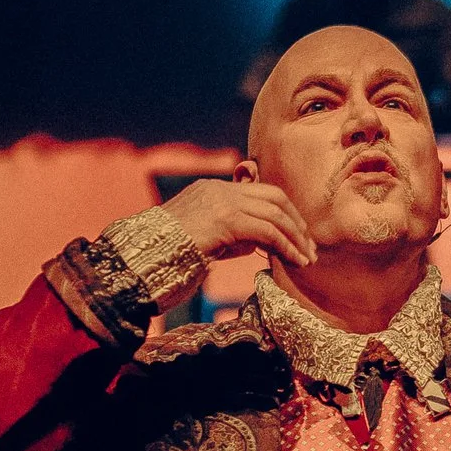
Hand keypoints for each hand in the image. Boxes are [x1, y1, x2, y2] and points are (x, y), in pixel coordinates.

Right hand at [160, 178, 315, 267]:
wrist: (141, 256)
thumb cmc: (167, 254)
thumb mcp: (205, 238)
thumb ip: (231, 235)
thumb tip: (260, 242)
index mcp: (213, 189)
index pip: (261, 192)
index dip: (284, 213)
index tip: (297, 236)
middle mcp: (220, 190)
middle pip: (274, 197)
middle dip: (296, 222)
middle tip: (309, 247)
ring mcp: (223, 202)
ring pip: (275, 214)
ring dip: (296, 238)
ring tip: (306, 259)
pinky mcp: (226, 220)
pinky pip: (267, 231)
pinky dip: (286, 246)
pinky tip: (294, 260)